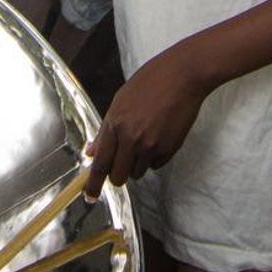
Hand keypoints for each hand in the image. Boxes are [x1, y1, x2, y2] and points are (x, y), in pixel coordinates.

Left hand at [85, 43, 208, 200]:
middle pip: (119, 176)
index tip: (89, 197)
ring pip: (138, 172)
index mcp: (116, 124)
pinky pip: (156, 165)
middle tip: (122, 161)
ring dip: (137, 163)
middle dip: (118, 174)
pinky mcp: (169, 149)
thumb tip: (92, 152)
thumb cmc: (150, 81)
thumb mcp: (121, 99)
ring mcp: (152, 145)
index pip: (101, 163)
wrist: (182, 75)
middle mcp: (132, 138)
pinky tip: (159, 135)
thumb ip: (106, 129)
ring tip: (145, 137)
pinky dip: (154, 157)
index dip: (93, 184)